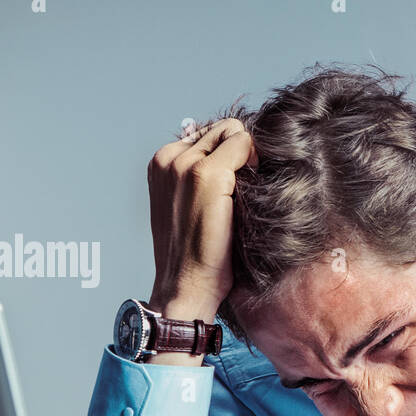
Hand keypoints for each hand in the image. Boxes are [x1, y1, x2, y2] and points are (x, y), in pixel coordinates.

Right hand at [147, 118, 257, 317]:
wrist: (186, 285)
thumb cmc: (193, 252)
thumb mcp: (186, 205)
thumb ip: (199, 175)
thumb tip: (233, 152)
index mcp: (161, 162)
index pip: (206, 134)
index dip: (229, 154)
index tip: (233, 185)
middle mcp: (169, 157)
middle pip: (221, 129)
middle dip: (239, 152)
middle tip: (244, 190)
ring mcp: (186, 164)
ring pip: (233, 132)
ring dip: (246, 158)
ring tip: (244, 194)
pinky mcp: (207, 174)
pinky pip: (244, 144)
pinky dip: (255, 164)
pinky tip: (251, 195)